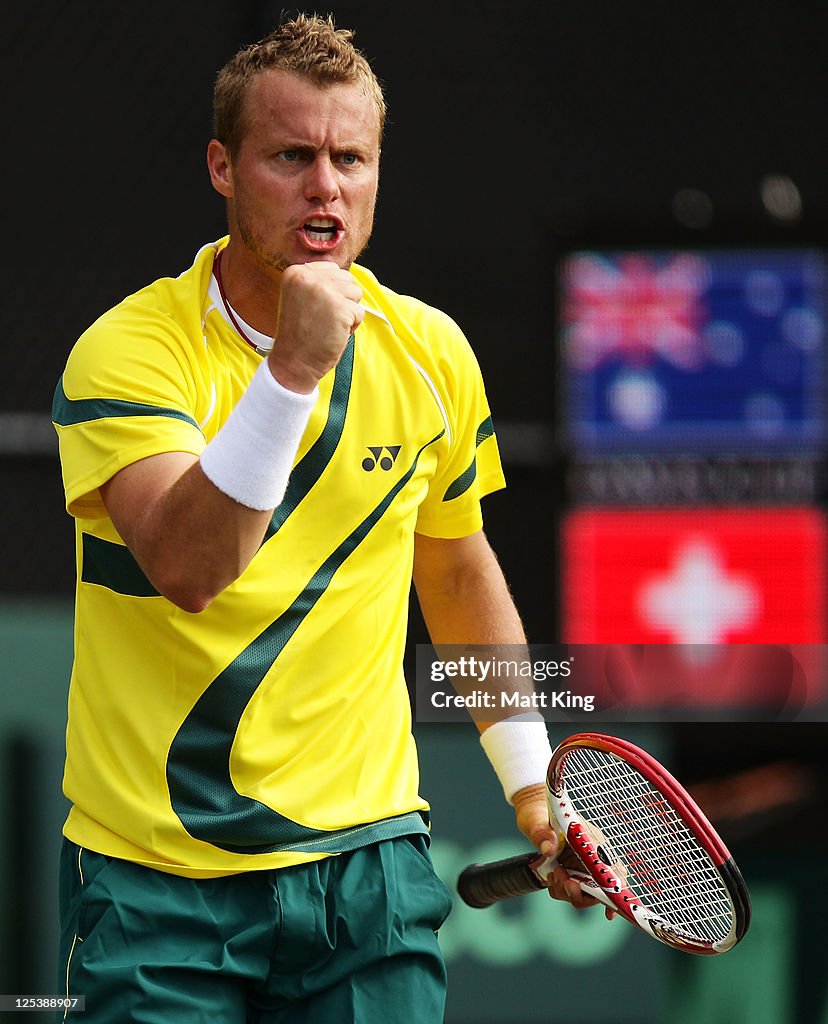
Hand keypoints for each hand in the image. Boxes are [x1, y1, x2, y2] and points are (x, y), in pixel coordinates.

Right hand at [269, 262, 364, 392]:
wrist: (294, 362)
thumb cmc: (300, 334)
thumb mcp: (300, 297)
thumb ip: (318, 282)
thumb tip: (346, 276)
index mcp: (295, 272)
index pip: (332, 269)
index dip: (332, 292)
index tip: (315, 309)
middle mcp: (308, 277)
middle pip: (347, 279)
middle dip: (342, 300)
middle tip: (323, 319)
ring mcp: (325, 291)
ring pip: (356, 293)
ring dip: (348, 312)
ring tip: (329, 326)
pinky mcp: (340, 308)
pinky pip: (359, 312)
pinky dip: (352, 326)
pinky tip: (334, 334)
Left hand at [512, 783, 614, 917]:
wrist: (532, 815)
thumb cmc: (539, 815)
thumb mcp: (536, 822)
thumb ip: (542, 834)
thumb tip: (548, 849)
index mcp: (592, 841)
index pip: (615, 870)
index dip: (617, 891)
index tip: (609, 911)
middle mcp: (592, 857)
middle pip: (600, 889)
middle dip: (581, 892)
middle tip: (565, 881)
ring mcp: (582, 867)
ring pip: (584, 893)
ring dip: (568, 891)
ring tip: (555, 874)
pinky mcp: (572, 873)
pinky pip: (571, 892)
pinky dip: (560, 890)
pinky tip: (552, 876)